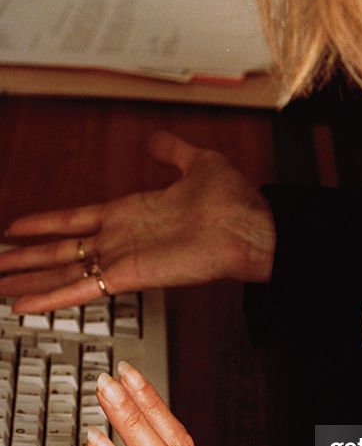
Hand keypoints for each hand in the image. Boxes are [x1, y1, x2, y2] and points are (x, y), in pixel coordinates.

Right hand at [0, 131, 275, 313]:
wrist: (253, 226)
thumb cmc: (234, 201)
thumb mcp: (199, 164)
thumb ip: (173, 152)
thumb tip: (156, 140)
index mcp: (132, 213)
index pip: (76, 220)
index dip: (45, 225)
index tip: (16, 230)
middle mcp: (122, 238)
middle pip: (60, 251)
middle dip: (25, 260)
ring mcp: (122, 258)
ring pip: (62, 272)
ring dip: (27, 280)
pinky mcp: (128, 277)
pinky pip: (81, 289)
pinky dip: (50, 297)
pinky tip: (22, 305)